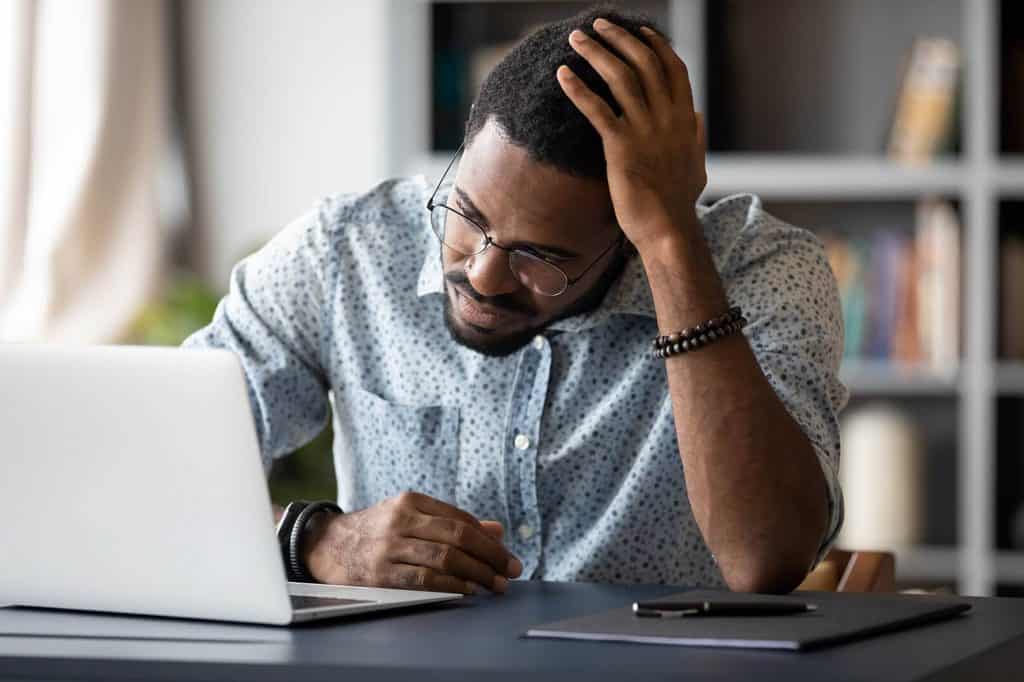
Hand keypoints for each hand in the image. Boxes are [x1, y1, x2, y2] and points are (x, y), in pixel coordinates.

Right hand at [302, 491, 522, 594]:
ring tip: (494, 584)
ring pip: (445, 557)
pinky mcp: (381, 573)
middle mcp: (402, 520)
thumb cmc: (377, 531)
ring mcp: (389, 546)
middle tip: (511, 570)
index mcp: (411, 502)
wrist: (326, 545)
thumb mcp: (411, 516)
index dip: (488, 539)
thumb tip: (496, 530)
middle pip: (458, 536)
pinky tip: (467, 590)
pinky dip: (452, 585)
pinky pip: (425, 579)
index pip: (461, 519)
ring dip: (477, 573)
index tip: (507, 555)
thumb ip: (452, 521)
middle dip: (491, 555)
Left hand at [556, 19, 706, 256]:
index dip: (654, 45)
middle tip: (598, 26)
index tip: (638, 30)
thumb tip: (699, 118)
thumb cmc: (678, 204)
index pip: (673, 68)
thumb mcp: (696, 165)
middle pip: (644, 63)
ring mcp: (645, 131)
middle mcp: (668, 119)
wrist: (668, 231)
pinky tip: (563, 75)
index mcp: (686, 119)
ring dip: (596, 53)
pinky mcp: (621, 147)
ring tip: (577, 39)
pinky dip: (578, 88)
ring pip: (620, 77)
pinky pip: (597, 109)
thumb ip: (696, 138)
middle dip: (620, 38)